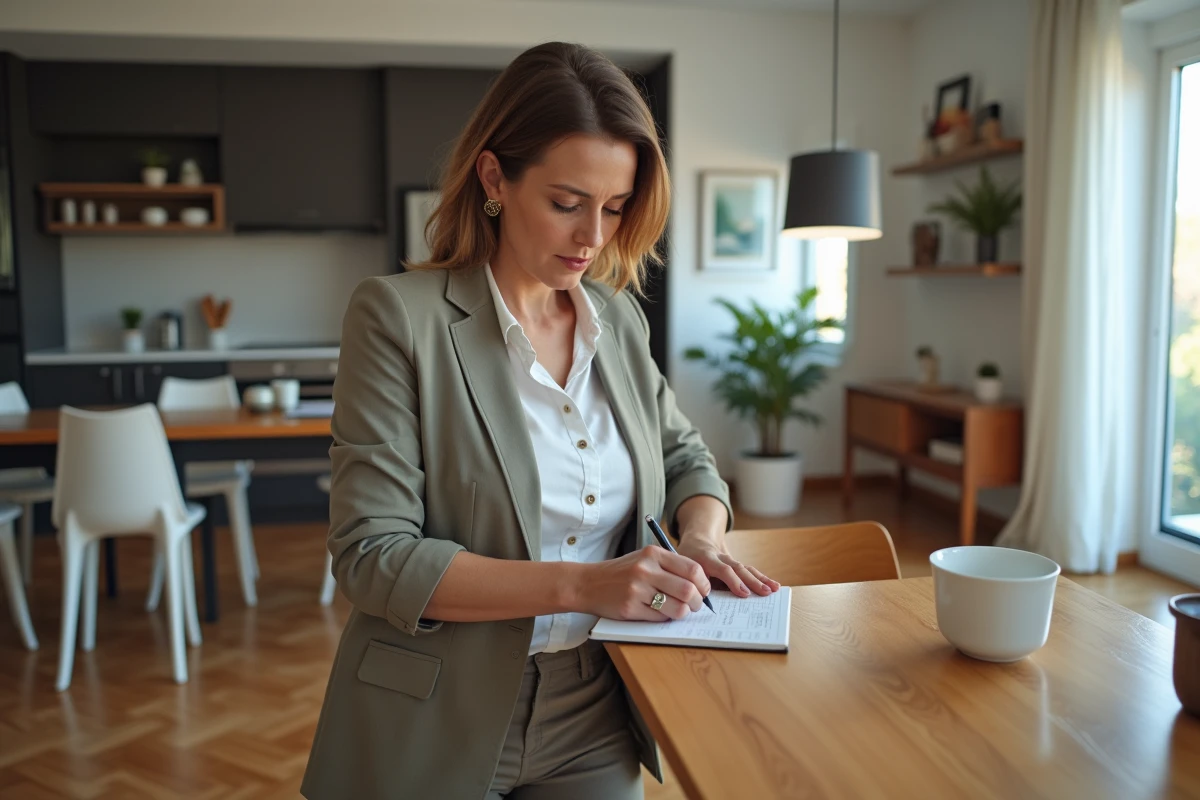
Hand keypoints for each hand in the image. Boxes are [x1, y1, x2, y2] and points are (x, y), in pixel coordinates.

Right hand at [578, 546, 711, 621]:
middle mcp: (645, 569)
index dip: (704, 583)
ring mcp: (637, 589)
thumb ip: (669, 567)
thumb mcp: (643, 559)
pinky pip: (660, 617)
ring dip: (684, 613)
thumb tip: (700, 585)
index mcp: (653, 554)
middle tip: (695, 605)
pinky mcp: (630, 608)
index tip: (703, 590)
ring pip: (677, 608)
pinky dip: (665, 618)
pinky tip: (660, 613)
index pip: (692, 569)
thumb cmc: (621, 573)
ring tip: (680, 611)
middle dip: (698, 602)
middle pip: (688, 590)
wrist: (588, 583)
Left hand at [676, 539, 780, 598]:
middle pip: (739, 569)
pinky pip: (751, 572)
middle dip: (753, 582)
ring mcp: (731, 561)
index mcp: (706, 559)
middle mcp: (722, 558)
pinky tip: (774, 586)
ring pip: (747, 569)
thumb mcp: (685, 570)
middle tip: (765, 593)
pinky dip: (762, 578)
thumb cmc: (689, 561)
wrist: (697, 542)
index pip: (723, 570)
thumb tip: (704, 604)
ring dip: (761, 580)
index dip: (733, 581)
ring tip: (774, 589)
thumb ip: (694, 584)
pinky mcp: (737, 566)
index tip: (744, 593)